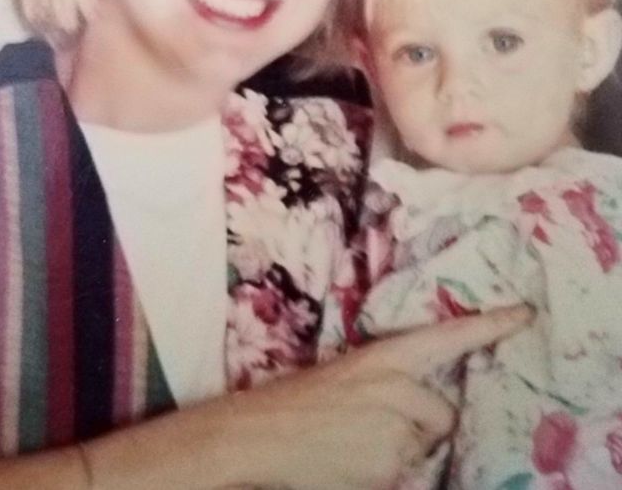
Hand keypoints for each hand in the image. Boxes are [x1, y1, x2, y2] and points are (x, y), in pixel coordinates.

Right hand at [224, 303, 532, 489]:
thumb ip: (387, 380)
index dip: (491, 324)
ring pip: (424, 444)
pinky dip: (389, 472)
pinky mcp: (392, 462)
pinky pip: (407, 471)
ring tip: (356, 446)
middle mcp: (399, 386)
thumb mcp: (346, 375)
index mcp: (384, 355)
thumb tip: (420, 402)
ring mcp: (398, 425)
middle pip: (442, 412)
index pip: (449, 336)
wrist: (261, 434)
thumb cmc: (297, 401)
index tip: (526, 314)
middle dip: (422, 424)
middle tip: (375, 428)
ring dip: (402, 449)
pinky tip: (353, 463)